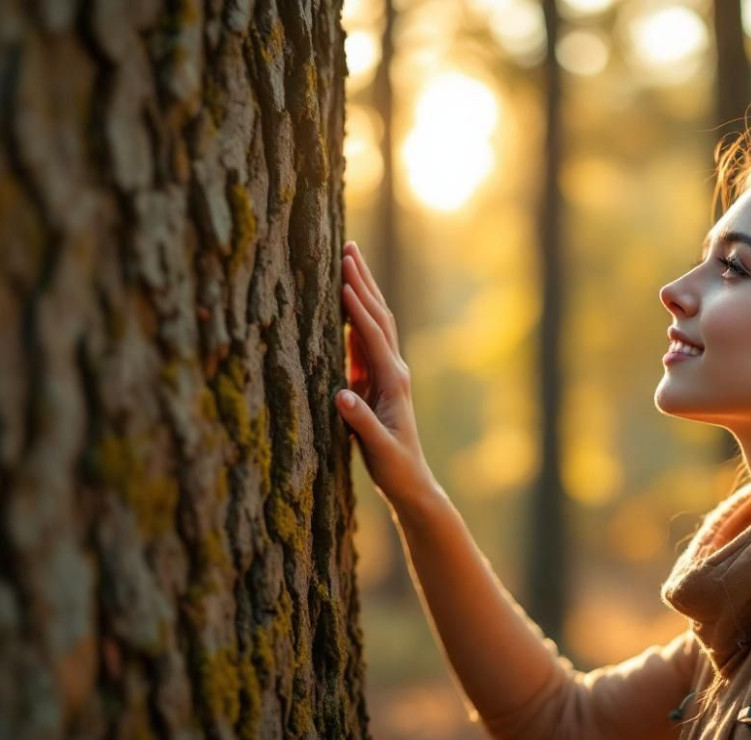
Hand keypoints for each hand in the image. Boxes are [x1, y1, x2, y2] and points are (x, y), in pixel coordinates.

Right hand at [334, 240, 433, 508]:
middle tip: (348, 247)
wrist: (411, 481)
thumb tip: (340, 396)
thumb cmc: (395, 467)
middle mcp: (393, 370)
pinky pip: (363, 340)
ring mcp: (386, 373)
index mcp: (393, 382)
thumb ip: (360, 422)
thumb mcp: (377, 448)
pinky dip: (353, 315)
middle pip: (378, 316)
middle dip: (363, 281)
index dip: (357, 307)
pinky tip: (343, 299)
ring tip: (348, 259)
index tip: (343, 278)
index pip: (373, 335)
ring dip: (362, 290)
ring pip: (374, 322)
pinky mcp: (375, 381)